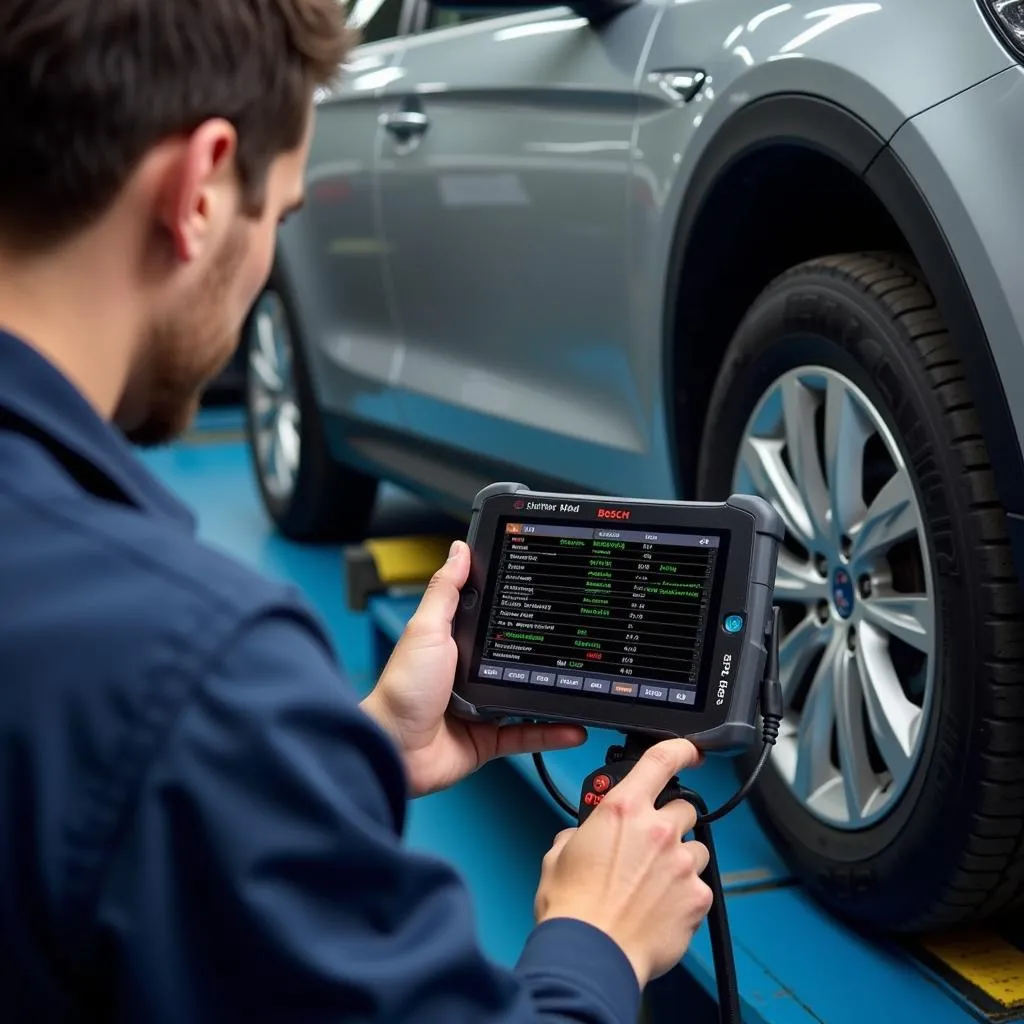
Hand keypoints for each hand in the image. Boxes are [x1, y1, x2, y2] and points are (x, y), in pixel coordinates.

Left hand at [361, 541, 586, 796]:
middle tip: (575, 640)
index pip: (492, 619)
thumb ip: (446, 591)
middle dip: (544, 653)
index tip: (547, 595)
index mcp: (456, 644)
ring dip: (553, 693)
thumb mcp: (427, 630)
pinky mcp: (489, 738)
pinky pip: (527, 735)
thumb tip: (459, 550)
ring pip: (527, 696)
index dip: (515, 607)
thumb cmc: (402, 689)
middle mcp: (470, 674)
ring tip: (581, 682)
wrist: (395, 748)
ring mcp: (482, 706)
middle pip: (516, 658)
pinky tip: (573, 727)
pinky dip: (551, 733)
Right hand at [532, 739, 711, 986]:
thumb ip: (580, 833)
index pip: (660, 760)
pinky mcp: (697, 897)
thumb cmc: (572, 908)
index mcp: (623, 810)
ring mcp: (681, 863)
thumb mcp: (560, 854)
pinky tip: (661, 909)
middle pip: (684, 808)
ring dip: (680, 860)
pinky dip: (685, 895)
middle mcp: (657, 830)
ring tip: (654, 884)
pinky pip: (699, 886)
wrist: (591, 954)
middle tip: (649, 847)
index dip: (680, 749)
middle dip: (669, 823)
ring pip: (695, 848)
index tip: (689, 751)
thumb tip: (583, 837)